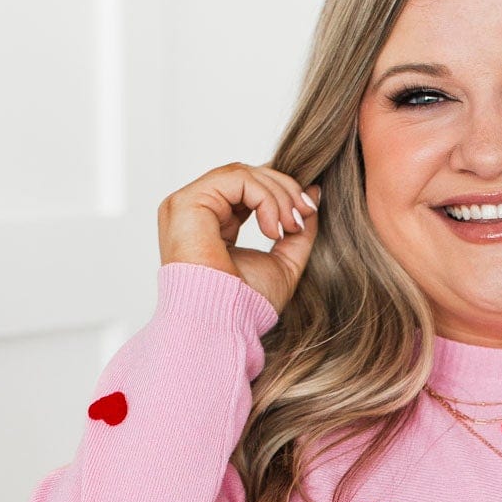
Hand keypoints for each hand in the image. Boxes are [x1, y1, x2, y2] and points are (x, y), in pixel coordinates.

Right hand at [158, 161, 321, 315]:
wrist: (225, 326)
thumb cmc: (246, 307)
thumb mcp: (283, 262)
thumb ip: (298, 229)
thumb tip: (314, 192)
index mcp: (210, 224)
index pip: (246, 189)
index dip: (279, 192)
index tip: (307, 210)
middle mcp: (194, 212)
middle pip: (245, 175)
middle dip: (283, 190)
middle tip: (305, 213)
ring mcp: (187, 205)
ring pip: (243, 174)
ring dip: (278, 195)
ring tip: (289, 228)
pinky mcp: (188, 203)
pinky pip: (237, 179)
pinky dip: (265, 198)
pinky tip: (274, 229)